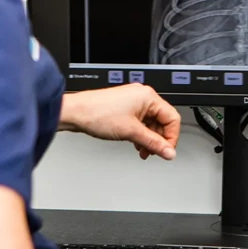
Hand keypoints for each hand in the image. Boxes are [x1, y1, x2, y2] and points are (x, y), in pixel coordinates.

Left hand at [59, 84, 180, 159]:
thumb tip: (169, 152)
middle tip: (152, 152)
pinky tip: (135, 143)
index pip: (172, 118)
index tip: (166, 151)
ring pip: (151, 123)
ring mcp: (133, 101)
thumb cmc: (98, 114)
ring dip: (148, 139)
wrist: (75, 113)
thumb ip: (153, 143)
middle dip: (158, 139)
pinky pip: (140, 122)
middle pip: (162, 121)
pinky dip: (140, 134)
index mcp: (148, 97)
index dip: (171, 137)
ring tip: (142, 150)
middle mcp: (142, 96)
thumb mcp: (131, 132)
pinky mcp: (125, 107)